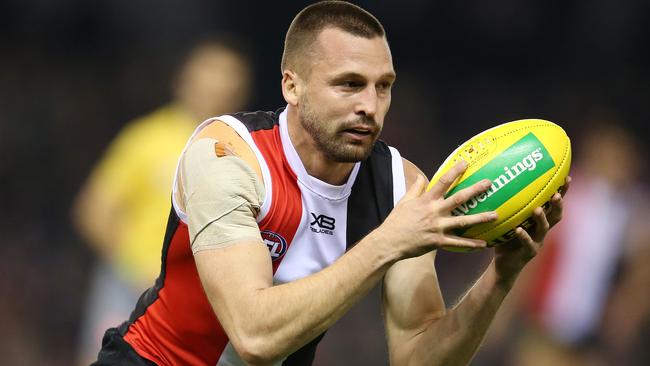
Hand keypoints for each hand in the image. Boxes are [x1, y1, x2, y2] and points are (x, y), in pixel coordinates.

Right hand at [376, 161, 498, 257]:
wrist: (389, 242)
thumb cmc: (396, 222)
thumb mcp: (404, 201)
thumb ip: (415, 188)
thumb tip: (420, 176)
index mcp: (426, 200)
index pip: (443, 181)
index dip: (455, 171)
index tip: (465, 163)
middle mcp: (434, 211)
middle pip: (458, 198)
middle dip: (475, 190)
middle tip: (489, 183)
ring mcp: (437, 227)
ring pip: (463, 221)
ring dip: (480, 217)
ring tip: (495, 215)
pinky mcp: (438, 241)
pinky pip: (457, 243)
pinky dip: (471, 244)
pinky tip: (483, 244)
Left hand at [494, 176, 571, 283]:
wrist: (503, 265)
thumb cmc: (505, 238)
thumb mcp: (507, 220)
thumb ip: (507, 205)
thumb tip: (497, 180)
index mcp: (539, 221)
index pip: (553, 204)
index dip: (562, 192)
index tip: (567, 178)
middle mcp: (542, 230)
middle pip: (555, 216)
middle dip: (558, 205)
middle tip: (556, 195)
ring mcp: (537, 242)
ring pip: (543, 229)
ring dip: (541, 219)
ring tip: (537, 210)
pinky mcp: (528, 253)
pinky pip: (528, 243)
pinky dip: (524, 236)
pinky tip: (519, 229)